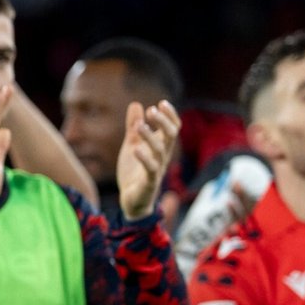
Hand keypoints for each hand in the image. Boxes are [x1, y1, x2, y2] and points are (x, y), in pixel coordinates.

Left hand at [117, 100, 179, 219]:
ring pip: (160, 150)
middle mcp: (163, 156)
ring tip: (139, 125)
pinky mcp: (149, 182)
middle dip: (163, 122)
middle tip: (152, 110)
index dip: (170, 115)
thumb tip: (136, 104)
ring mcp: (157, 169)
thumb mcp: (132, 145)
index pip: (173, 128)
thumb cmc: (134, 171)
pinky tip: (136, 149)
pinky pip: (151, 169)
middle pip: (170, 136)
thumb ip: (134, 127)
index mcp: (161, 147)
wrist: (131, 200)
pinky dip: (145, 158)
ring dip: (151, 136)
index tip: (161, 103)